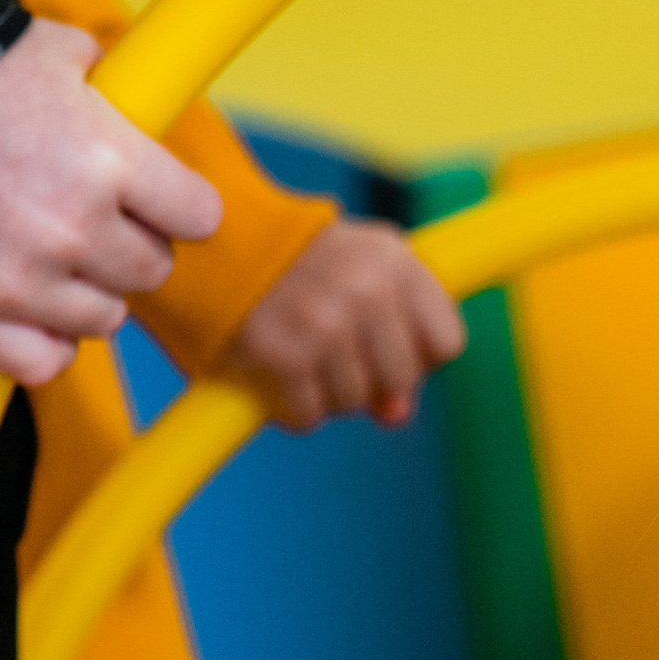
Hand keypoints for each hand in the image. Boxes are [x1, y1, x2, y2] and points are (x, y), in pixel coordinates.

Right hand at [0, 21, 222, 381]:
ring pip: (105, 318)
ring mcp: (21, 280)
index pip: (199, 215)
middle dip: (128, 244)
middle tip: (86, 216)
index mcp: (102, 159)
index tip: (157, 198)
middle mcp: (70, 227)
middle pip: (153, 269)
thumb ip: (105, 79)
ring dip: (85, 291)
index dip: (178, 203)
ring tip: (45, 251)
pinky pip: (48, 360)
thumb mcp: (44, 53)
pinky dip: (42, 339)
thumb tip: (137, 88)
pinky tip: (25, 301)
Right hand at [222, 218, 464, 431]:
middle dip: (374, 379)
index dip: (420, 354)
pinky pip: (310, 414)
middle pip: (403, 379)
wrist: (210, 244)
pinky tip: (280, 376)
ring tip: (305, 355)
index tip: (391, 345)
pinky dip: (295, 407)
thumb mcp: (361, 276)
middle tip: (338, 353)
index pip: (447, 342)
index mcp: (395, 261)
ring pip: (356, 401)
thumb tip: (396, 415)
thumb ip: (396, 338)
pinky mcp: (283, 354)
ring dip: (329, 392)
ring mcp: (325, 323)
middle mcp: (366, 290)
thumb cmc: (299, 265)